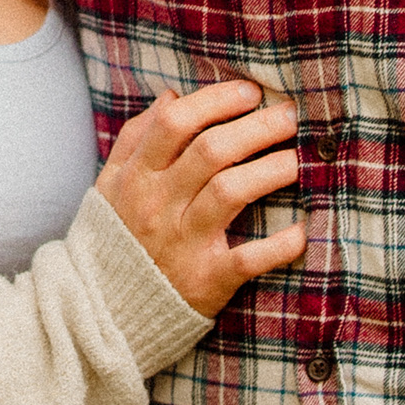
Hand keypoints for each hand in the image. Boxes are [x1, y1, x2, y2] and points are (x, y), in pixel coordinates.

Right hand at [93, 81, 304, 316]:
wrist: (103, 312)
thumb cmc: (116, 238)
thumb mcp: (110, 185)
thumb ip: (136, 138)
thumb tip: (171, 96)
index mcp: (136, 177)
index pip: (175, 123)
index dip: (216, 101)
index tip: (249, 93)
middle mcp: (159, 205)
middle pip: (212, 151)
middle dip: (257, 127)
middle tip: (289, 116)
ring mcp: (183, 244)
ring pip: (230, 193)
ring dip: (271, 170)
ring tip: (297, 160)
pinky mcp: (206, 281)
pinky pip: (248, 259)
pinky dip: (279, 244)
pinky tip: (302, 228)